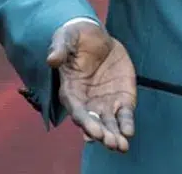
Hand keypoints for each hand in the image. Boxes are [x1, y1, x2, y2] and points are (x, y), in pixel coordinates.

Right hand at [47, 20, 136, 151]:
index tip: (94, 132)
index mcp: (71, 91)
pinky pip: (123, 114)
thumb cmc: (75, 38)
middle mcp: (87, 102)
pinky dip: (126, 123)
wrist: (95, 35)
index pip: (77, 111)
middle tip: (112, 144)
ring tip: (121, 146)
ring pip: (109, 124)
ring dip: (114, 135)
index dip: (85, 122)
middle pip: (94, 123)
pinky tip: (129, 132)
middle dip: (103, 134)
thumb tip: (52, 59)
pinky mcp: (120, 97)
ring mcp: (104, 101)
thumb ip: (60, 49)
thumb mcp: (66, 38)